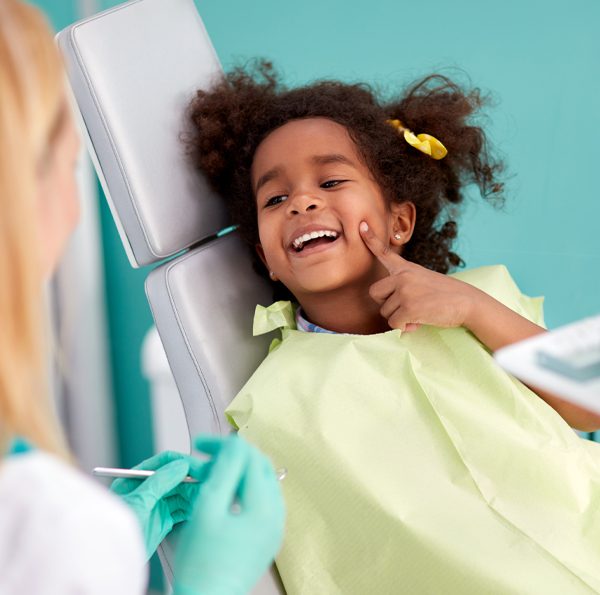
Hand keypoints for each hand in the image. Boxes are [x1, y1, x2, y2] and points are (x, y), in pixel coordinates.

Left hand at [111, 451, 207, 558]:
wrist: (109, 565)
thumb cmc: (113, 532)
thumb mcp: (138, 502)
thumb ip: (160, 481)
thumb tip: (181, 465)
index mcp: (135, 479)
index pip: (164, 462)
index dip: (183, 463)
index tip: (199, 468)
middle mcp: (146, 490)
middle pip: (175, 477)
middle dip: (192, 479)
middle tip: (209, 483)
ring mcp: (155, 506)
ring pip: (181, 493)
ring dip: (194, 494)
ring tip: (206, 497)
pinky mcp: (162, 521)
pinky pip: (181, 510)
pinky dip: (192, 508)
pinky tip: (200, 508)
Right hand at [173, 435, 285, 594]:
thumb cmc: (202, 564)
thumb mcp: (207, 510)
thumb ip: (224, 472)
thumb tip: (235, 445)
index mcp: (265, 508)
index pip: (250, 458)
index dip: (225, 445)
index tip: (201, 444)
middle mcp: (276, 516)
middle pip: (260, 468)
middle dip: (233, 455)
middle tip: (205, 455)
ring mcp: (274, 527)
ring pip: (261, 482)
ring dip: (238, 470)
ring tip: (211, 471)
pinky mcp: (267, 536)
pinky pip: (261, 499)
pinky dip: (243, 487)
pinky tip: (223, 491)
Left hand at [359, 221, 479, 331]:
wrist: (468, 302)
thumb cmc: (446, 295)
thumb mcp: (424, 280)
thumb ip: (406, 288)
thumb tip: (396, 316)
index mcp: (406, 268)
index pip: (384, 252)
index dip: (371, 240)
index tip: (362, 226)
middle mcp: (402, 276)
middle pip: (374, 293)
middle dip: (386, 304)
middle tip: (405, 306)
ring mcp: (405, 291)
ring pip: (385, 312)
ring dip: (399, 317)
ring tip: (419, 313)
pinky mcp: (408, 307)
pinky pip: (394, 323)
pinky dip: (405, 326)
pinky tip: (419, 321)